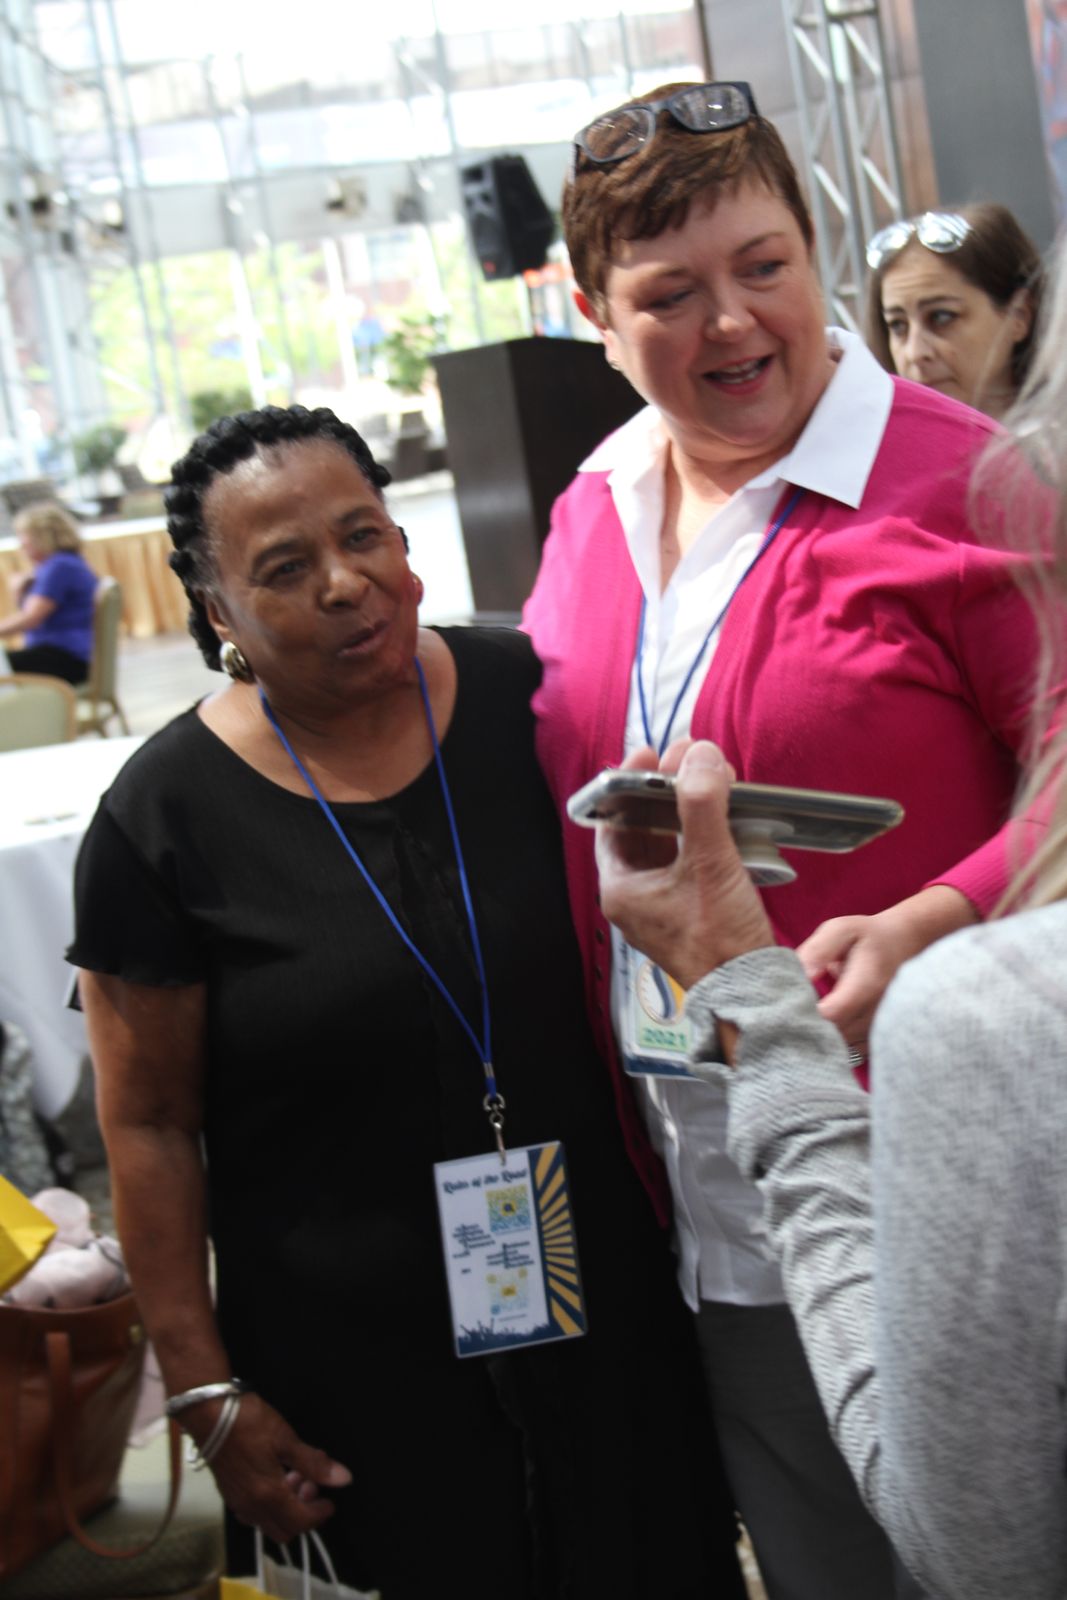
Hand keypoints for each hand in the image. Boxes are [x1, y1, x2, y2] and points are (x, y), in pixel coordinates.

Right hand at [187, 1392, 351, 1542]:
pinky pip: (253, 1514)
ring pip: (268, 1523)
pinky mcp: (228, 1494)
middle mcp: (251, 1507)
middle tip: (310, 1485)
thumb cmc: (249, 1423)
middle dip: (303, 1515)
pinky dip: (269, 1506)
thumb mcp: (286, 1439)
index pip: (301, 1522)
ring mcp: (237, 1502)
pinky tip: (273, 1479)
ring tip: (293, 1476)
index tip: (330, 1500)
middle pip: (284, 1530)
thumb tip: (343, 1479)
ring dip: (286, 1510)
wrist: (208, 1414)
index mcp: (268, 1496)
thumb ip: (314, 1463)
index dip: (320, 1514)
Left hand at [595, 740, 773, 990]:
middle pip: (642, 828)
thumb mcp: (710, 864)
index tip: (651, 754)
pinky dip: (701, 834)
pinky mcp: (689, 911)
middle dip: (667, 789)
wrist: (752, 993)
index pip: (612, 821)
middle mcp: (634, 897)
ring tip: (713, 776)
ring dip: (687, 808)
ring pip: (666, 842)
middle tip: (690, 757)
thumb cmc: (721, 938)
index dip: (629, 783)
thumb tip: (700, 756)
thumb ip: (702, 806)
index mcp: (621, 888)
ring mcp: (662, 905)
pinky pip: (687, 860)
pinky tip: (723, 813)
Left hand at [797, 884, 979, 1047]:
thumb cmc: (868, 937)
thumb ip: (819, 949)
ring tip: (811, 1016)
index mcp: (867, 985)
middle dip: (811, 1027)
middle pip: (837, 1035)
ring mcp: (886, 1027)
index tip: (791, 1005)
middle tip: (794, 1012)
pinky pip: (857, 1050)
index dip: (807, 1014)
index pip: (833, 1014)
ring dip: (825, 1036)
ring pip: (845, 1046)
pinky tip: (830, 1025)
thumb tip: (804, 973)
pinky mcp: (885, 1036)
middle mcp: (880, 1011)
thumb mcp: (842, 929)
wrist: (906, 945)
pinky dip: (840, 1042)